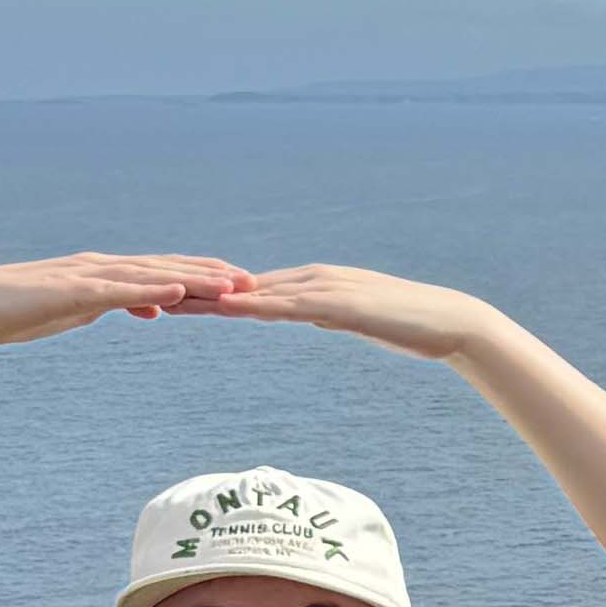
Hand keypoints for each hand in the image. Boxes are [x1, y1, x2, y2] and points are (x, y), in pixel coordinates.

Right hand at [0, 253, 255, 351]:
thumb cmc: (22, 310)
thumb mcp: (83, 310)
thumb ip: (119, 304)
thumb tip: (156, 307)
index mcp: (105, 273)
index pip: (163, 271)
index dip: (204, 274)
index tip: (241, 282)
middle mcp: (100, 267)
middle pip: (166, 267)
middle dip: (211, 273)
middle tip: (253, 280)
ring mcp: (85, 277)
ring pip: (149, 275)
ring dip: (192, 278)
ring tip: (231, 284)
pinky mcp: (69, 292)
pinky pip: (116, 291)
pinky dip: (149, 289)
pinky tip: (178, 291)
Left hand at [184, 263, 504, 359]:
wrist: (452, 324)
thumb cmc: (413, 327)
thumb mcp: (361, 322)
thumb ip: (334, 315)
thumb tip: (316, 318)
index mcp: (316, 284)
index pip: (254, 290)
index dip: (213, 293)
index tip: (176, 297)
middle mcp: (313, 278)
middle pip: (244, 286)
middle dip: (199, 291)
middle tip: (153, 294)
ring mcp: (324, 289)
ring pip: (257, 294)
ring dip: (213, 298)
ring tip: (171, 301)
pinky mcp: (338, 305)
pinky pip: (286, 307)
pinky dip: (252, 307)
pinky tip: (225, 310)